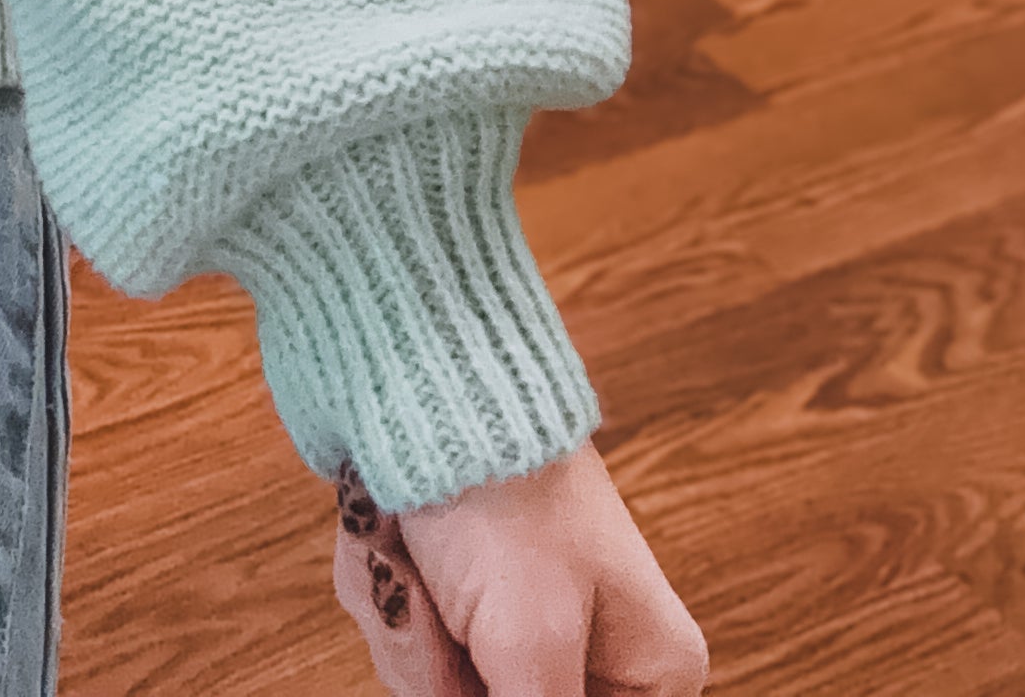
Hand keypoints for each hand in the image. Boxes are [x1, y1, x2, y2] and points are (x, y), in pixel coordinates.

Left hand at [334, 451, 704, 695]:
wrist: (416, 360)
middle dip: (439, 666)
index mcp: (646, 673)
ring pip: (431, 683)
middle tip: (437, 601)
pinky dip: (378, 583)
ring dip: (402, 620)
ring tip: (411, 550)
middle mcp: (584, 649)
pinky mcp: (445, 578)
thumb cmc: (501, 487)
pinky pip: (397, 627)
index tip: (492, 668)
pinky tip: (389, 530)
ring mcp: (507, 613)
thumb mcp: (532, 642)